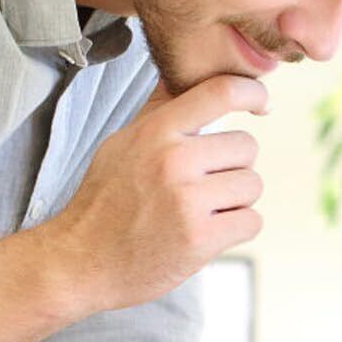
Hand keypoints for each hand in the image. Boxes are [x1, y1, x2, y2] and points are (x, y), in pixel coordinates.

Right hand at [42, 73, 268, 314]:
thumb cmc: (104, 202)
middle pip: (247, 146)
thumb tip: (185, 79)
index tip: (260, 102)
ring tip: (204, 210)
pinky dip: (238, 228)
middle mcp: (173, 161)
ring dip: (237, 200)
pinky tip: (210, 232)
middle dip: (234, 166)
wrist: (81, 262)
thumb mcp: (121, 144)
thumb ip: (159, 113)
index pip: (220, 92)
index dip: (252, 92)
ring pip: (252, 185)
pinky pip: (252, 221)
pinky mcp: (200, 238)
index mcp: (155, 133)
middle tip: (207, 185)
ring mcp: (187, 201)